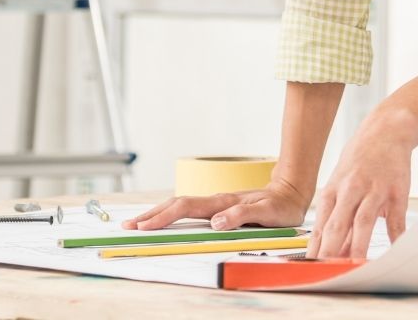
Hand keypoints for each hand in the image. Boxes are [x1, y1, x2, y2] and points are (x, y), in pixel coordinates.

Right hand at [123, 179, 309, 231]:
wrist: (290, 191)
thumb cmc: (280, 205)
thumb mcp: (268, 213)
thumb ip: (243, 216)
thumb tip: (217, 221)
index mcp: (222, 203)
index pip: (185, 209)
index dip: (163, 217)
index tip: (143, 227)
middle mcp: (215, 201)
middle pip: (176, 205)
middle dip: (150, 215)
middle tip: (127, 226)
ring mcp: (216, 202)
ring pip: (180, 205)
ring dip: (157, 213)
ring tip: (136, 222)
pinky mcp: (218, 206)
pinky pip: (189, 209)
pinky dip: (171, 213)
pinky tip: (163, 218)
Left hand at [306, 114, 414, 259]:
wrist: (386, 130)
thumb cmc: (359, 162)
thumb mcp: (341, 185)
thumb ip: (338, 217)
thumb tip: (333, 252)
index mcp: (332, 191)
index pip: (321, 226)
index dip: (316, 250)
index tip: (313, 271)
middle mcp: (350, 190)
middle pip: (337, 224)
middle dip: (331, 251)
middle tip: (327, 274)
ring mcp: (374, 190)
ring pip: (363, 221)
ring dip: (359, 245)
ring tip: (356, 268)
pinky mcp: (397, 191)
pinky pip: (396, 217)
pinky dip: (395, 236)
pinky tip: (394, 251)